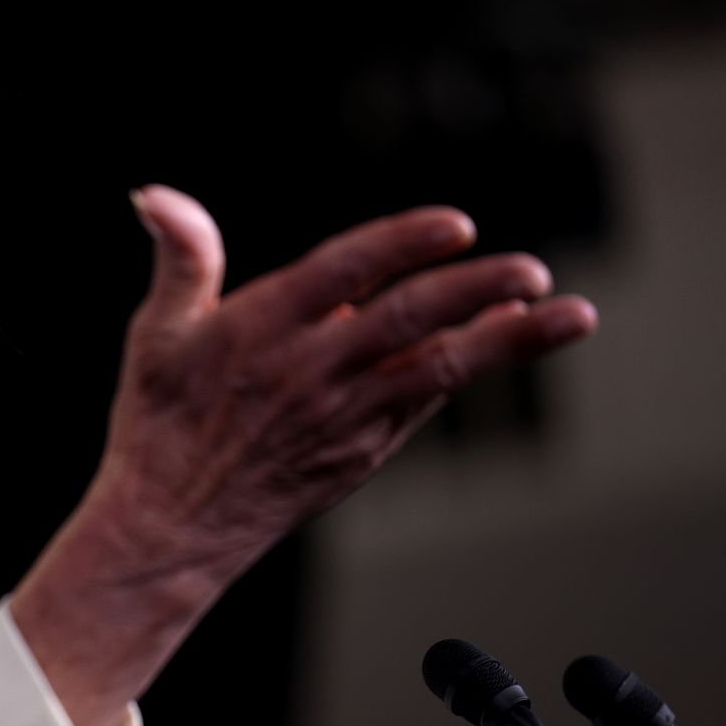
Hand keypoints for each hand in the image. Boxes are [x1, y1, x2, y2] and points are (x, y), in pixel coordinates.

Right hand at [12, 185, 596, 725]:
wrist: (170, 529)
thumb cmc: (159, 425)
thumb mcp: (155, 332)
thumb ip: (179, 257)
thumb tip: (156, 196)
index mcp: (258, 332)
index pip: (341, 272)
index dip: (401, 245)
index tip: (456, 226)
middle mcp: (309, 374)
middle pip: (407, 322)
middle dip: (477, 291)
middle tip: (533, 269)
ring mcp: (342, 418)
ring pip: (437, 369)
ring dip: (508, 339)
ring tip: (570, 313)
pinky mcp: (362, 452)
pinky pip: (425, 404)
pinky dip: (471, 370)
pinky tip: (508, 340)